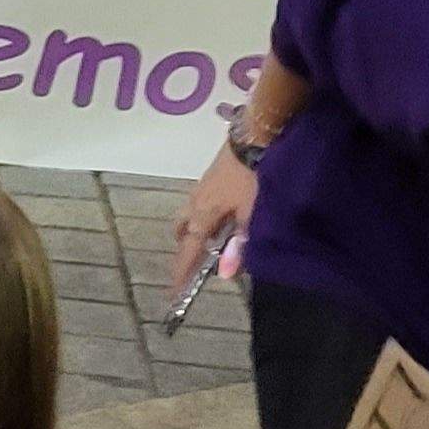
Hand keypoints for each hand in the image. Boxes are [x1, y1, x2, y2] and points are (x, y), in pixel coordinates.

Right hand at [169, 143, 259, 304]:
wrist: (255, 137)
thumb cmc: (252, 178)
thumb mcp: (251, 214)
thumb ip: (239, 244)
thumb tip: (223, 273)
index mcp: (202, 214)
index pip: (188, 249)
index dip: (181, 272)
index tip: (173, 292)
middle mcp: (196, 202)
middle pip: (182, 230)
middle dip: (186, 247)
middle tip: (196, 262)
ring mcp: (203, 188)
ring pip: (190, 215)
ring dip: (196, 231)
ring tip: (213, 241)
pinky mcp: (212, 179)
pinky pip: (201, 205)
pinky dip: (207, 218)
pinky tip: (225, 218)